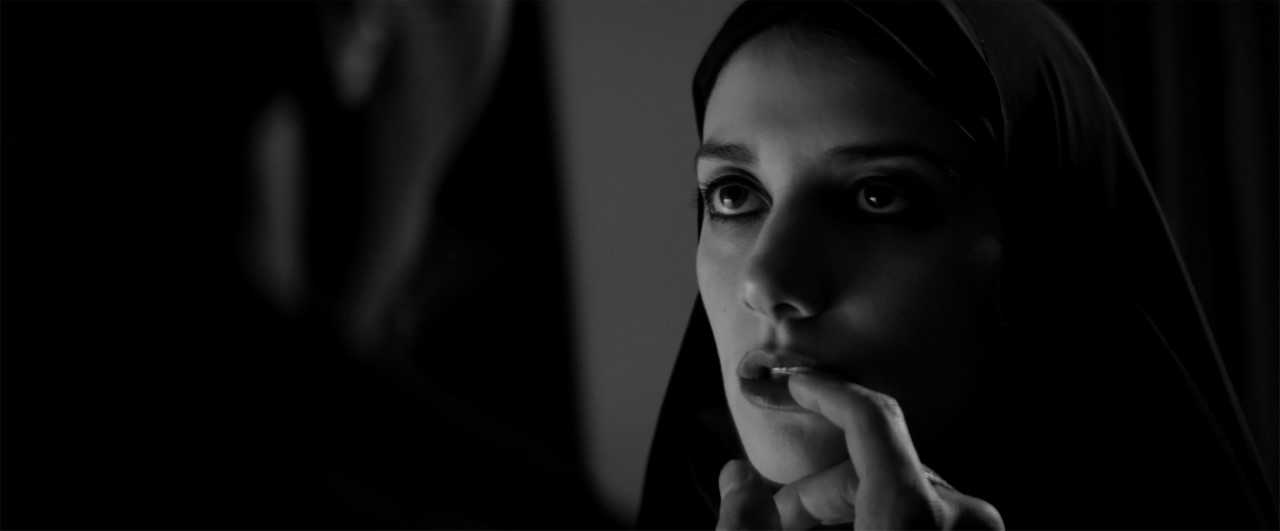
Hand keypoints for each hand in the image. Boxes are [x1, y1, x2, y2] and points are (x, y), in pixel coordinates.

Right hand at [717, 372, 1002, 529]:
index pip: (870, 416)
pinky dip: (880, 523)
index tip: (787, 382)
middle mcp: (960, 522)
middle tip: (772, 515)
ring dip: (846, 509)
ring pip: (899, 495)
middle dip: (815, 487)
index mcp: (913, 516)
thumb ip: (747, 527)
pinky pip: (922, 521)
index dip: (820, 390)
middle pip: (876, 464)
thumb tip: (736, 480)